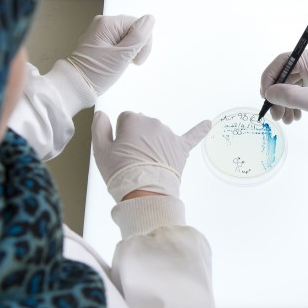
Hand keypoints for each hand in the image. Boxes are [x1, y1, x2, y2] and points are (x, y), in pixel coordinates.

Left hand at [62, 14, 154, 99]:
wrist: (76, 85)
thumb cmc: (96, 73)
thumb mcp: (122, 56)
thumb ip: (139, 36)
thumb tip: (150, 19)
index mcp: (107, 23)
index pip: (138, 24)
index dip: (143, 42)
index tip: (136, 60)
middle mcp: (102, 23)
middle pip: (133, 29)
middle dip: (136, 46)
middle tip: (130, 63)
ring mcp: (100, 31)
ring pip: (127, 36)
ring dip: (130, 50)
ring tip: (121, 63)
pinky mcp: (99, 41)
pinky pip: (119, 41)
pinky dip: (122, 52)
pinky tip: (116, 61)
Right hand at [91, 111, 210, 201]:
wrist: (145, 192)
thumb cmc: (121, 172)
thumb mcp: (100, 150)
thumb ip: (99, 127)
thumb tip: (102, 114)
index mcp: (133, 119)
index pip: (124, 120)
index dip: (120, 136)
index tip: (120, 150)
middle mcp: (153, 122)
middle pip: (142, 126)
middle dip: (137, 139)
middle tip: (133, 160)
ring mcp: (169, 135)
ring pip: (158, 134)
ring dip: (153, 144)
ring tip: (148, 165)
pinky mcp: (181, 149)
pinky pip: (192, 136)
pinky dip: (200, 130)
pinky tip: (208, 124)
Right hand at [259, 45, 307, 131]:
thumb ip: (289, 95)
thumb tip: (269, 93)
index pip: (284, 60)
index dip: (270, 77)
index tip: (264, 95)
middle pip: (286, 75)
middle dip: (278, 96)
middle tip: (275, 115)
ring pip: (292, 86)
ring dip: (285, 103)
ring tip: (286, 120)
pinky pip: (300, 92)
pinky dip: (294, 105)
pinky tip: (295, 117)